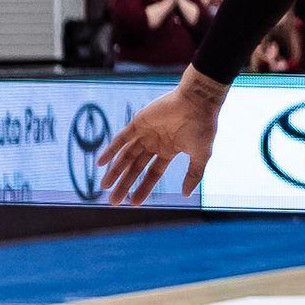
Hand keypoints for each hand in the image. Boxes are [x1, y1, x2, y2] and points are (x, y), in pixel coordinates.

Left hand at [96, 71, 227, 204]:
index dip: (143, 188)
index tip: (133, 203)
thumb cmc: (203, 126)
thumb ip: (193, 174)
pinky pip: (121, 139)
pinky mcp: (138, 122)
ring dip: (115, 170)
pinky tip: (101, 163)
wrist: (198, 101)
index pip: (152, 174)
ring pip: (126, 155)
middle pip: (135, 167)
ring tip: (104, 186)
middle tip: (114, 201)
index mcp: (169, 151)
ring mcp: (145, 133)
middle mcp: (155, 143)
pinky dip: (111, 150)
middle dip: (125, 184)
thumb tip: (185, 194)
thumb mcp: (201, 154)